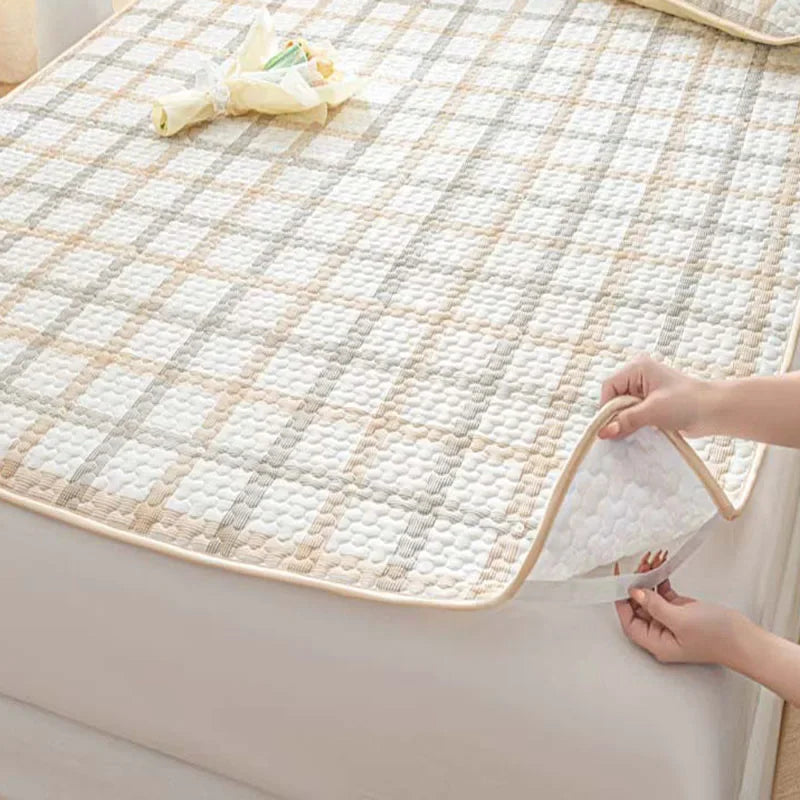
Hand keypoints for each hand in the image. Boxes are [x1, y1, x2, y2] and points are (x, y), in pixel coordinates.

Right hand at [598, 355, 710, 439]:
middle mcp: (638, 375)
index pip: (609, 387)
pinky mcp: (651, 402)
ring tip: (630, 434)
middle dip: (616, 416)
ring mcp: (645, 389)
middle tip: (619, 434)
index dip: (606, 408)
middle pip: (614, 397)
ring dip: (625, 422)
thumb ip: (626, 421)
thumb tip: (602, 432)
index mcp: (637, 368)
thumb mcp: (653, 412)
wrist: (717, 411)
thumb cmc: (688, 403)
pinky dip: (633, 424)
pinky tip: (637, 433)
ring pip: (623, 408)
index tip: (608, 428)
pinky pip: (633, 413)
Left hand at [614, 554, 744, 665]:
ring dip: (649, 578)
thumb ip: (654, 606)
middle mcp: (661, 633)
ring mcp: (671, 622)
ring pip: (651, 597)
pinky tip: (661, 567)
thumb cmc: (718, 637)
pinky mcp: (682, 612)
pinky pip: (664, 594)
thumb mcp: (681, 620)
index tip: (619, 578)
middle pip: (638, 606)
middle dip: (637, 583)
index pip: (629, 620)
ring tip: (652, 559)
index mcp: (656, 642)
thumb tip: (634, 593)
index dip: (621, 599)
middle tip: (639, 563)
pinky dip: (661, 580)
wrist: (747, 640)